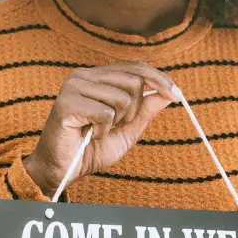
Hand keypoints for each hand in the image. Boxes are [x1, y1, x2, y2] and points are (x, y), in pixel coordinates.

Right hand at [23, 63, 178, 195]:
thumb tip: (168, 93)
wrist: (62, 170)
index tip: (176, 95)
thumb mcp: (127, 129)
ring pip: (122, 98)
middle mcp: (84, 75)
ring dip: (116, 122)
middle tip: (115, 126)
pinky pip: (105, 113)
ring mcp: (73, 86)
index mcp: (97, 76)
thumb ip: (145, 110)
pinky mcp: (66, 103)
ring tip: (97, 131)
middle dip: (133, 111)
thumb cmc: (90, 150)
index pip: (135, 67)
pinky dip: (102, 130)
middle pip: (134, 81)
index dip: (159, 79)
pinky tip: (88, 135)